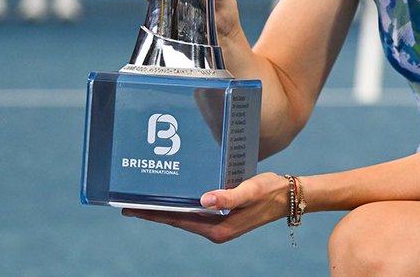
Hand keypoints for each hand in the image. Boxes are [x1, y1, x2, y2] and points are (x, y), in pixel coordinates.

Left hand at [122, 171, 289, 241]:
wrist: (288, 196)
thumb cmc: (270, 191)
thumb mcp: (250, 190)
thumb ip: (228, 197)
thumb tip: (204, 200)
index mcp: (218, 228)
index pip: (179, 220)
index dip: (156, 215)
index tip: (134, 209)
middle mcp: (215, 230)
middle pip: (178, 220)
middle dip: (156, 213)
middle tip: (131, 204)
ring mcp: (218, 225)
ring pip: (186, 216)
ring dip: (169, 209)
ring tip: (149, 200)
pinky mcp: (223, 217)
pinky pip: (197, 212)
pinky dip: (184, 205)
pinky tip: (178, 196)